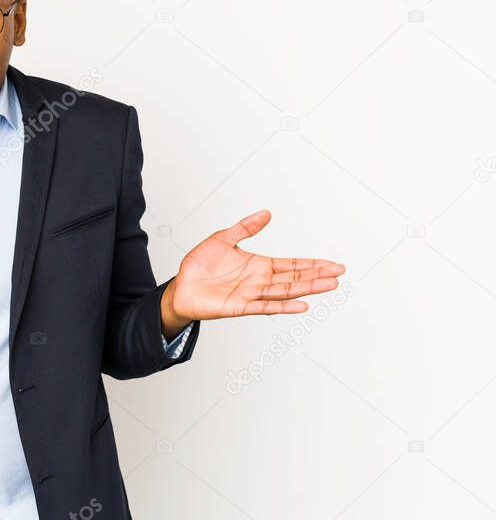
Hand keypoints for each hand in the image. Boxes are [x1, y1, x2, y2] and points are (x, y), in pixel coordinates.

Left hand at [165, 209, 344, 321]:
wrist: (180, 286)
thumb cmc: (199, 266)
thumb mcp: (223, 238)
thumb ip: (245, 227)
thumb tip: (267, 213)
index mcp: (258, 265)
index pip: (291, 264)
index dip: (312, 263)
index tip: (333, 263)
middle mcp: (259, 281)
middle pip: (294, 277)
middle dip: (317, 274)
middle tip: (340, 272)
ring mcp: (251, 294)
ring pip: (285, 291)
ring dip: (307, 288)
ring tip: (330, 285)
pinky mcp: (239, 306)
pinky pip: (265, 306)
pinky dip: (284, 307)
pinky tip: (302, 305)